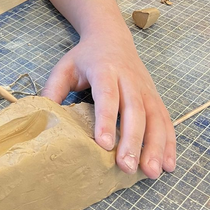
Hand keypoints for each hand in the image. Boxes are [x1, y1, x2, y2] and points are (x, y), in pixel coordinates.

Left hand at [42, 30, 175, 179]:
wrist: (111, 37)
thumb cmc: (85, 57)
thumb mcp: (65, 67)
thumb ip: (53, 90)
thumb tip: (40, 118)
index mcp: (104, 69)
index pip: (107, 95)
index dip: (106, 119)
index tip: (104, 144)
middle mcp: (129, 79)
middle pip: (134, 110)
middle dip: (132, 140)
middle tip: (127, 166)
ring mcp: (145, 88)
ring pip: (155, 117)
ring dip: (155, 146)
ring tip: (150, 172)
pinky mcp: (155, 97)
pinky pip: (166, 121)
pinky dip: (169, 143)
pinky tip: (168, 164)